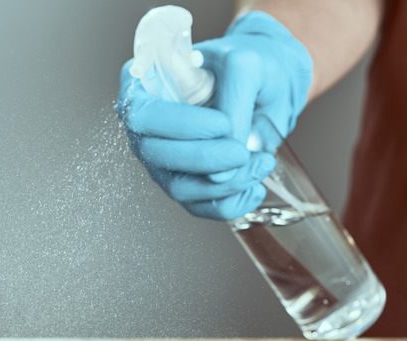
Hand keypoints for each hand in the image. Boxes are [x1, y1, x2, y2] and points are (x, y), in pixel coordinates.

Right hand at [116, 11, 311, 220]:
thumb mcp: (245, 69)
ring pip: (178, 187)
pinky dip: (231, 204)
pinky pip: (199, 207)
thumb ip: (232, 109)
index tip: (222, 124)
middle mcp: (145, 126)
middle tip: (244, 152)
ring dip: (224, 184)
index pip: (143, 114)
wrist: (263, 85)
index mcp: (145, 85)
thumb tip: (222, 170)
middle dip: (205, 159)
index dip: (180, 126)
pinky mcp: (184, 184)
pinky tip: (255, 187)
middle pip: (156, 155)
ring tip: (261, 163)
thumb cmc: (247, 68)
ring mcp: (161, 159)